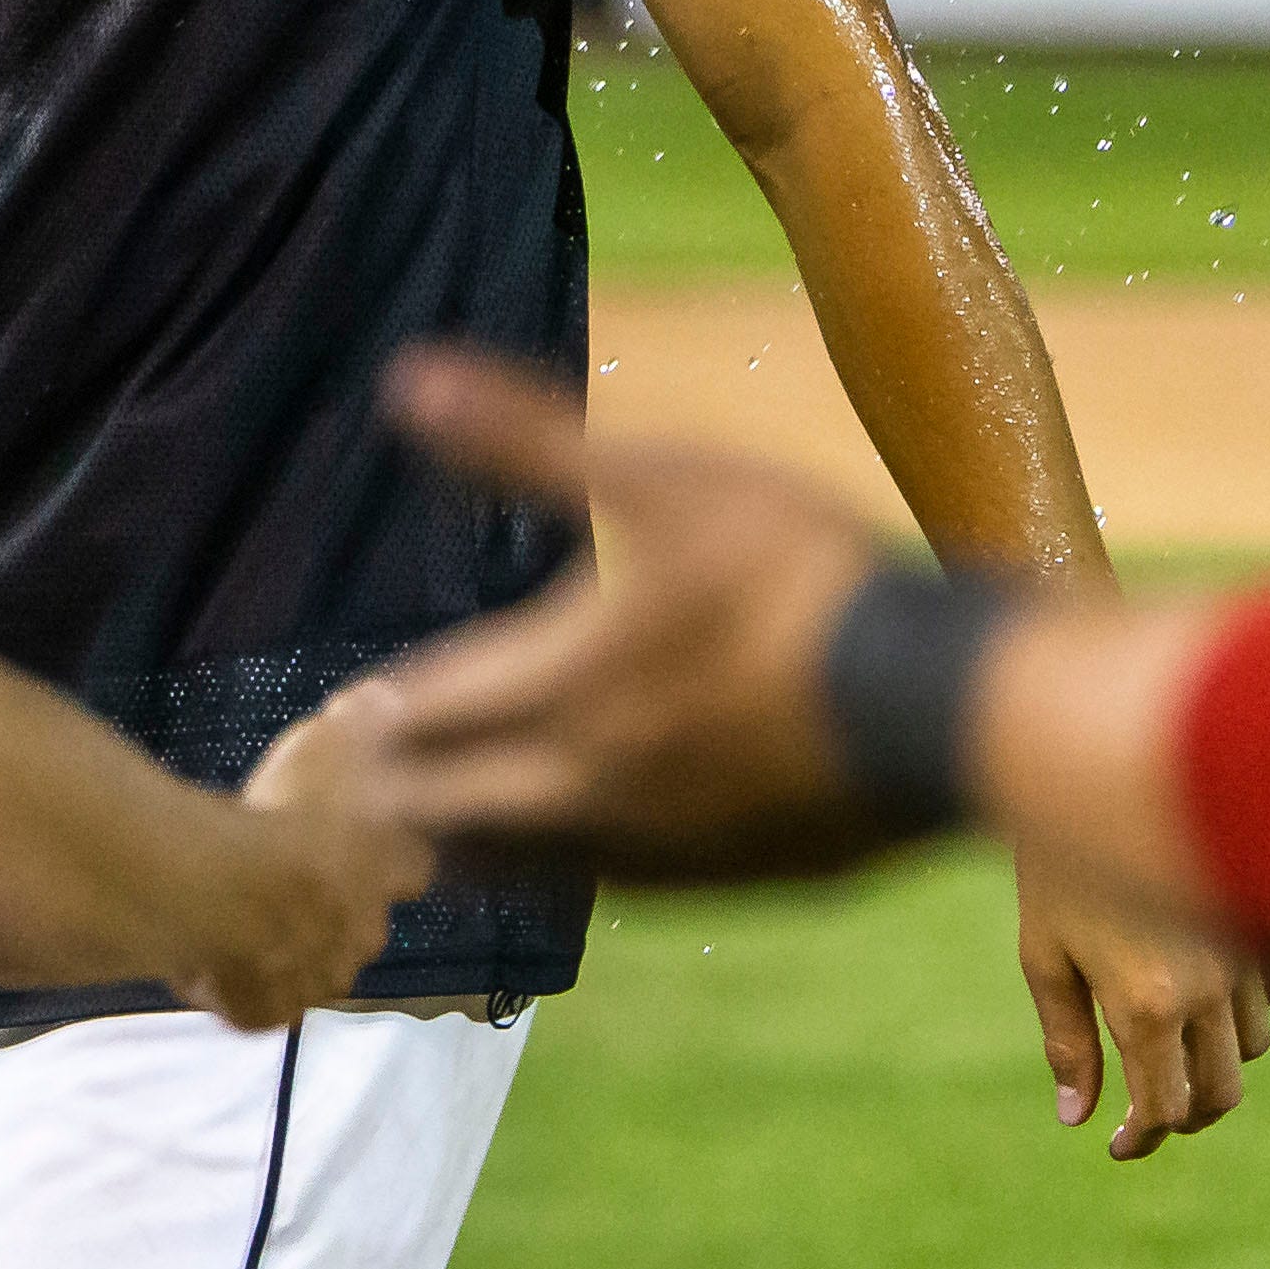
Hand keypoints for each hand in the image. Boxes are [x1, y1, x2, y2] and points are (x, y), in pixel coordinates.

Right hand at [171, 693, 434, 1030]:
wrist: (224, 893)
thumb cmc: (284, 810)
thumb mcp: (326, 740)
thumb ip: (357, 722)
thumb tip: (378, 700)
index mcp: (391, 871)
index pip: (416, 862)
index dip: (394, 849)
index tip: (368, 834)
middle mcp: (366, 933)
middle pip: (365, 923)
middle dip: (340, 906)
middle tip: (296, 877)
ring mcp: (316, 980)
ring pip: (315, 967)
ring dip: (293, 946)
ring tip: (249, 916)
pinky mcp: (266, 1014)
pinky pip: (260, 999)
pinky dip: (243, 982)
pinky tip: (215, 953)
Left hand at [349, 348, 905, 880]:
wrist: (930, 703)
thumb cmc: (788, 574)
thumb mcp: (656, 476)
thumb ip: (524, 439)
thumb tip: (408, 379)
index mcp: (555, 681)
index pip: (429, 710)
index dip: (377, 713)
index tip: (339, 716)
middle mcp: (579, 780)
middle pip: (450, 802)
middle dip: (397, 791)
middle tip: (355, 789)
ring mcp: (648, 844)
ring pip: (518, 863)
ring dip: (460, 844)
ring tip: (426, 840)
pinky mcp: (714, 881)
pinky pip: (602, 889)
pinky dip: (552, 874)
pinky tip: (560, 866)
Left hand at [1016, 849, 1269, 1159]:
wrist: (1096, 768)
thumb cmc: (1055, 864)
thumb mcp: (1043, 955)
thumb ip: (1067, 1042)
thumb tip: (1077, 1117)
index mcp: (1147, 1004)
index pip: (1166, 1107)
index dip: (1144, 1137)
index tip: (1119, 1145)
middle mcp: (1208, 988)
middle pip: (1221, 1094)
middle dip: (1187, 1115)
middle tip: (1150, 1114)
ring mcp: (1244, 955)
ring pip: (1252, 1046)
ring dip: (1216, 1059)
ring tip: (1170, 1044)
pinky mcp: (1263, 922)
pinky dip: (1249, 1004)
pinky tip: (1210, 989)